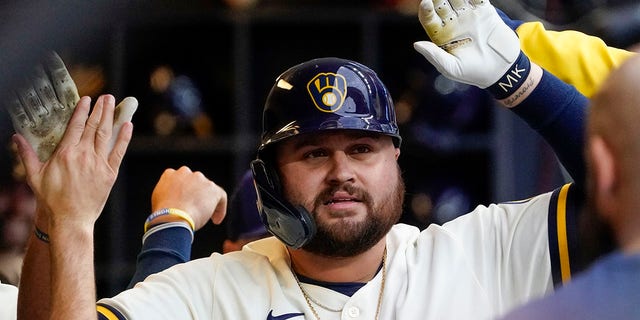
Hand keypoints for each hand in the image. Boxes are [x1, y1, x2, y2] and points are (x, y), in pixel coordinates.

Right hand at [13, 95, 132, 227]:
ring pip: (106, 135)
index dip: (82, 111)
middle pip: (93, 126)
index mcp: (65, 153)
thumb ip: (27, 155)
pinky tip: (127, 126)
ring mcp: (98, 163)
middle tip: (105, 96)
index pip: (76, 126)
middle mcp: (83, 155)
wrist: (71, 219)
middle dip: (99, 109)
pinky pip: (118, 152)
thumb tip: (16, 137)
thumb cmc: (52, 200)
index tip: (87, 99)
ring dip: (110, 117)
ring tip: (113, 104)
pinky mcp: (109, 174)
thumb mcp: (35, 176)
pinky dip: (124, 138)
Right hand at [151, 166, 226, 229]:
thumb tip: (174, 202)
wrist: (173, 217)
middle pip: (195, 183)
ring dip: (208, 201)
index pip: (179, 180)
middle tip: (196, 209)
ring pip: (207, 190)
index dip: (183, 191)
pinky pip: (220, 197)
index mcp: (170, 174)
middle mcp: (185, 172)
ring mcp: (200, 179)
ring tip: (207, 217)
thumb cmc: (163, 214)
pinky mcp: (213, 189)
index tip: (184, 201)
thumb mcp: (159, 200)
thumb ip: (168, 195)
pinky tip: (216, 220)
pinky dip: (220, 208)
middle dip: (196, 194)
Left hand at [413, 0, 520, 88]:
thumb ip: (435, 56)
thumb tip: (416, 44)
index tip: (426, 3)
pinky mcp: (484, 11)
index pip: (429, 19)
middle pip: (441, 4)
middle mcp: (452, 23)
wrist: (503, 69)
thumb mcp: (452, 68)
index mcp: (441, 35)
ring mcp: (468, 15)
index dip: (426, 10)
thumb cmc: (474, 72)